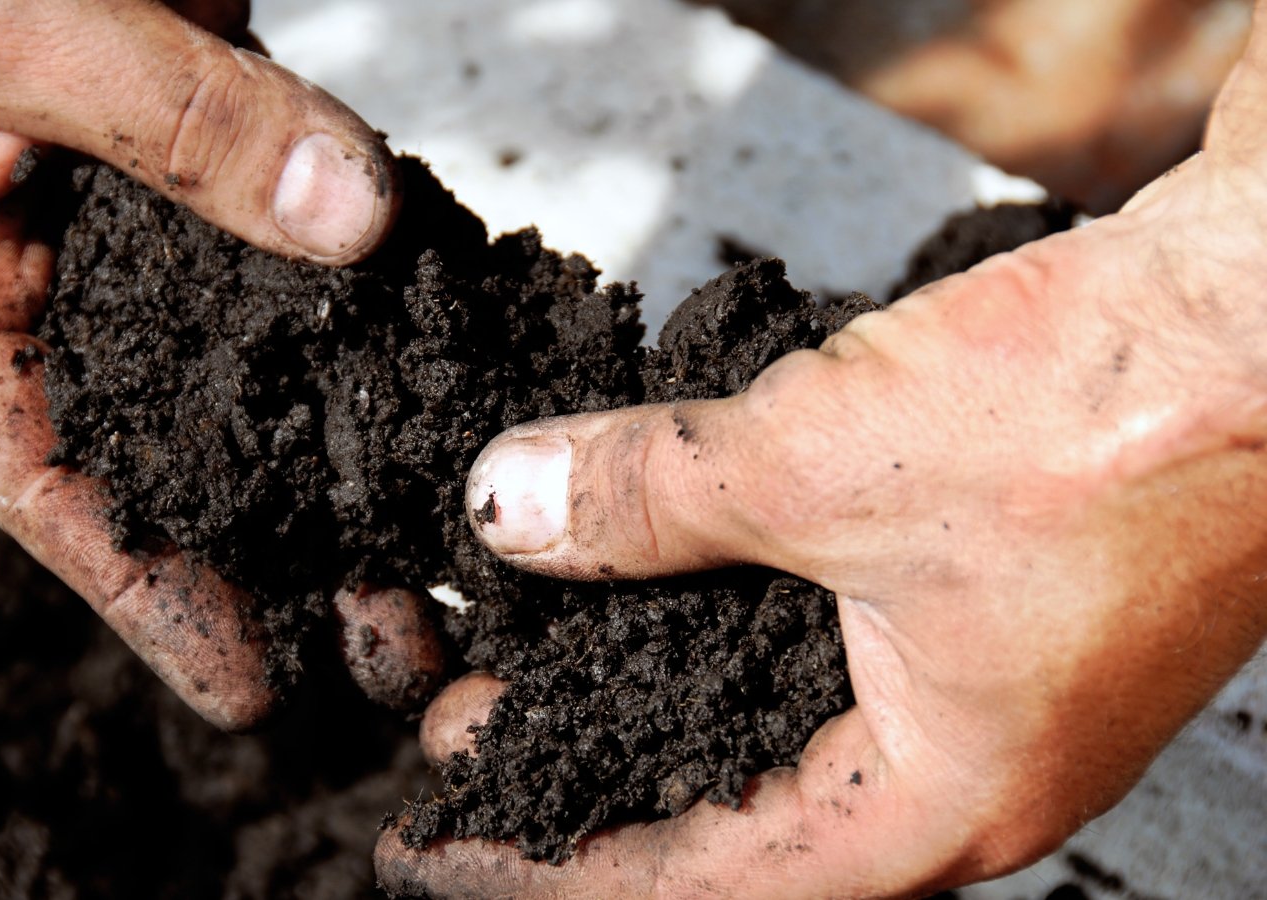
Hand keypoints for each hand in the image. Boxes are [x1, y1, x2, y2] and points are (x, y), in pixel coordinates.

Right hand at [0, 0, 440, 727]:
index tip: (252, 688)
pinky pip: (302, 261)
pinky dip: (367, 324)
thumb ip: (174, 121)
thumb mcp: (8, 22)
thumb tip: (350, 219)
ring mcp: (139, 237)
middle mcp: (42, 293)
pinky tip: (440, 386)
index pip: (47, 488)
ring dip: (341, 461)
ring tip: (438, 549)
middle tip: (397, 643)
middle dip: (280, 555)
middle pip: (171, 458)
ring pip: (249, 376)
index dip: (149, 597)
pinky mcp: (216, 170)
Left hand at [377, 14, 1266, 895]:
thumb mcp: (821, 463)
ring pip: (781, 712)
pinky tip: (675, 559)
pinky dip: (734, 606)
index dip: (551, 863)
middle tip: (478, 724)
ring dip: (658, 676)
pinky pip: (832, 629)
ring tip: (547, 641)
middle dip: (594, 765)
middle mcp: (970, 766)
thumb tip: (510, 507)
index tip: (446, 840)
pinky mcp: (1004, 589)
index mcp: (939, 800)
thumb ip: (647, 498)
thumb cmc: (1118, 417)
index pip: (698, 883)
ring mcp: (995, 680)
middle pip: (736, 807)